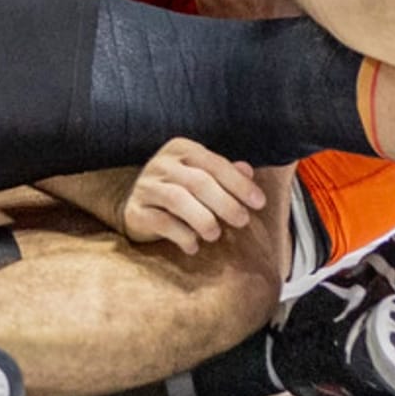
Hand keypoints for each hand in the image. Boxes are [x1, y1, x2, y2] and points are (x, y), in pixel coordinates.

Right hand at [118, 137, 265, 253]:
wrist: (137, 205)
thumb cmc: (179, 188)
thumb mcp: (201, 175)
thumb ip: (225, 172)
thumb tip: (248, 170)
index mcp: (181, 149)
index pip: (215, 164)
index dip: (239, 183)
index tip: (259, 202)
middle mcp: (162, 164)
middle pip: (198, 182)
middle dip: (225, 203)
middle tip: (242, 220)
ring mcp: (146, 187)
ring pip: (177, 199)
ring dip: (203, 219)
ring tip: (215, 235)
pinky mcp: (135, 211)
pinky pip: (160, 221)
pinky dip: (181, 235)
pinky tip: (193, 246)